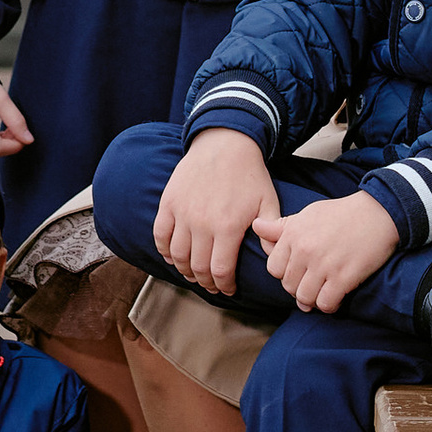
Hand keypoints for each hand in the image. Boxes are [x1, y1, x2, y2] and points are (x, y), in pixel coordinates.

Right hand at [153, 128, 277, 296]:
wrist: (225, 143)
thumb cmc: (249, 173)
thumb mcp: (268, 201)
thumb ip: (270, 231)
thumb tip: (272, 256)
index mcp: (228, 227)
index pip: (220, 270)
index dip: (223, 286)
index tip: (228, 289)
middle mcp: (202, 223)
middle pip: (198, 268)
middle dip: (206, 282)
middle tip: (212, 285)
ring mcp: (183, 213)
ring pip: (177, 256)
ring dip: (185, 271)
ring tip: (193, 274)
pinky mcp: (169, 203)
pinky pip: (160, 235)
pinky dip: (164, 251)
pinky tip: (172, 257)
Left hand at [259, 189, 401, 314]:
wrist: (377, 213)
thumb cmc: (341, 214)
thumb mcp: (308, 214)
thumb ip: (281, 226)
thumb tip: (256, 225)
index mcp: (293, 234)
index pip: (274, 268)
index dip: (285, 273)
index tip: (298, 272)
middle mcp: (305, 250)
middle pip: (288, 286)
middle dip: (298, 289)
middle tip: (311, 285)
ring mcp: (324, 265)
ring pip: (305, 298)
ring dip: (312, 300)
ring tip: (321, 294)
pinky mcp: (343, 277)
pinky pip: (326, 303)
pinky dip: (329, 306)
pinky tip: (335, 298)